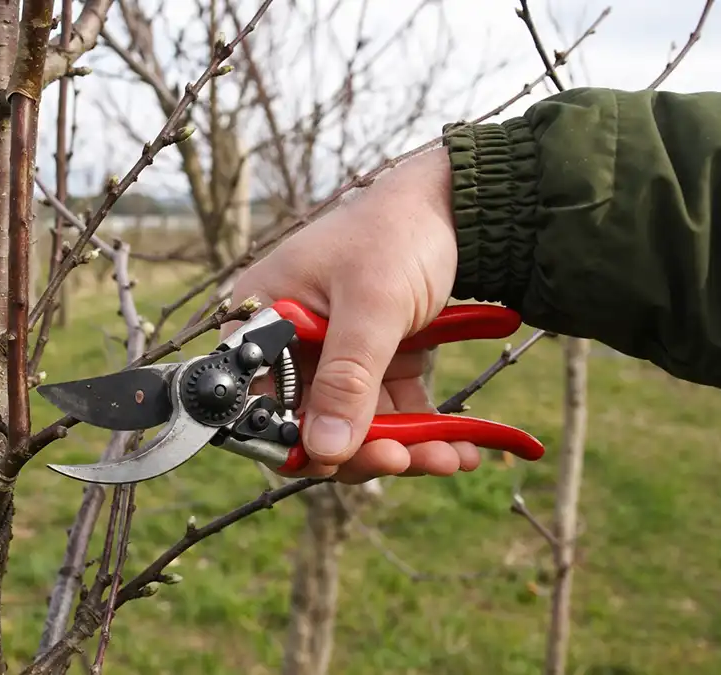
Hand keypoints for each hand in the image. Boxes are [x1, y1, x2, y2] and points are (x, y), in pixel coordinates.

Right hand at [227, 147, 481, 482]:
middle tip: (405, 460)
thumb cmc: (397, 234)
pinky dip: (423, 432)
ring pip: (356, 426)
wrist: (456, 204)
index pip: (258, 401)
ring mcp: (335, 356)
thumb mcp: (372, 304)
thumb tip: (326, 451)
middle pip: (310, 423)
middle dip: (362, 449)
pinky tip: (461, 447)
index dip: (291, 440)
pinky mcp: (375, 362)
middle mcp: (292, 344)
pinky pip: (390, 412)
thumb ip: (348, 378)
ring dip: (403, 447)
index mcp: (265, 319)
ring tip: (450, 457)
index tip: (337, 463)